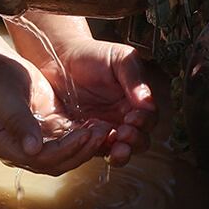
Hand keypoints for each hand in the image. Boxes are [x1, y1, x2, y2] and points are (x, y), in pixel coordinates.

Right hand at [0, 48, 113, 175]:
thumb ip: (18, 122)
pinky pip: (67, 138)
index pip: (39, 159)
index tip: (83, 135)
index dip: (63, 150)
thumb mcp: (3, 96)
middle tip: (100, 134)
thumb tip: (33, 150)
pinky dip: (83, 135)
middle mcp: (20, 148)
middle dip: (79, 151)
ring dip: (85, 145)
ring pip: (64, 153)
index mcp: (3, 145)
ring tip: (104, 129)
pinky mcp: (47, 127)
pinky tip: (98, 124)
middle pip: (55, 162)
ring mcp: (34, 139)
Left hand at [8, 20, 156, 165]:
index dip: (144, 122)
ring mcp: (105, 131)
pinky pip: (94, 151)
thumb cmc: (92, 55)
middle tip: (123, 133)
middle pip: (140, 141)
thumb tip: (148, 103)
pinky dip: (97, 151)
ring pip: (120, 151)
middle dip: (135, 141)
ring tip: (115, 147)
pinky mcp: (85, 138)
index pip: (149, 119)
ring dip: (121, 153)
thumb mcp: (119, 59)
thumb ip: (134, 79)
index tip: (133, 118)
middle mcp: (123, 119)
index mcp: (135, 102)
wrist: (59, 59)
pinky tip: (91, 143)